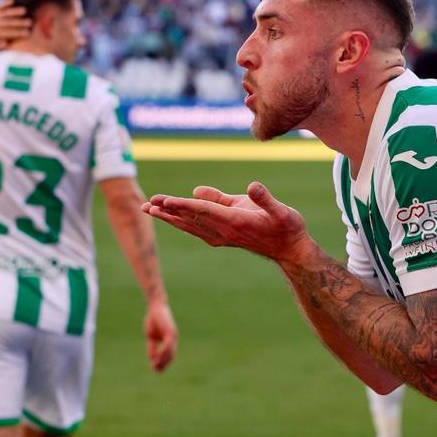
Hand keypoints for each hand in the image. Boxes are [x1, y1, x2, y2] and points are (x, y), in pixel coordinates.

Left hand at [143, 182, 314, 263]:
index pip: (203, 210)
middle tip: (146, 203)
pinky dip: (181, 223)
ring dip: (169, 218)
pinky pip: (197, 230)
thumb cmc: (288, 227)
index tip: (163, 200)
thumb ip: (264, 198)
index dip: (182, 204)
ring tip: (150, 210)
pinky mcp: (224, 238)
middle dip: (168, 210)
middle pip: (191, 218)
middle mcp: (225, 231)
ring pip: (190, 225)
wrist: (290, 250)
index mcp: (236, 221)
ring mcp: (223, 237)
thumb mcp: (281, 211)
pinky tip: (173, 219)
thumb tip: (252, 186)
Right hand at [143, 300, 176, 372]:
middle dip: (163, 364)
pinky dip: (164, 351)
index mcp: (170, 341)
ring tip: (155, 365)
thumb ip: (153, 347)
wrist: (155, 307)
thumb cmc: (154, 320)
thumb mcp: (151, 336)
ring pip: (170, 351)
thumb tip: (152, 358)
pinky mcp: (170, 331)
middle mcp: (173, 339)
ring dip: (163, 360)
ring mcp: (173, 335)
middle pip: (171, 356)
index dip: (163, 364)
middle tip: (155, 370)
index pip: (169, 356)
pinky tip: (158, 356)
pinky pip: (168, 344)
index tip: (156, 370)